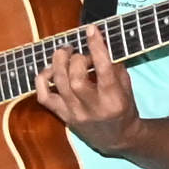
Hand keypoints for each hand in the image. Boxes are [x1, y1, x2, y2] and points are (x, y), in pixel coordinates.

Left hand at [37, 27, 141, 152]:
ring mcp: (75, 114)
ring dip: (58, 62)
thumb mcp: (126, 87)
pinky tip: (50, 70)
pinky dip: (41, 80)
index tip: (91, 30)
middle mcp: (92, 108)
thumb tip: (98, 44)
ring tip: (64, 52)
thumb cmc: (124, 109)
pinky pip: (44, 97)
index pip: (103, 70)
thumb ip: (114, 67)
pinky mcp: (63, 117)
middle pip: (76, 79)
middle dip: (76, 59)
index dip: (96, 47)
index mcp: (113, 99)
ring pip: (59, 85)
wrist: (117, 139)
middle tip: (79, 53)